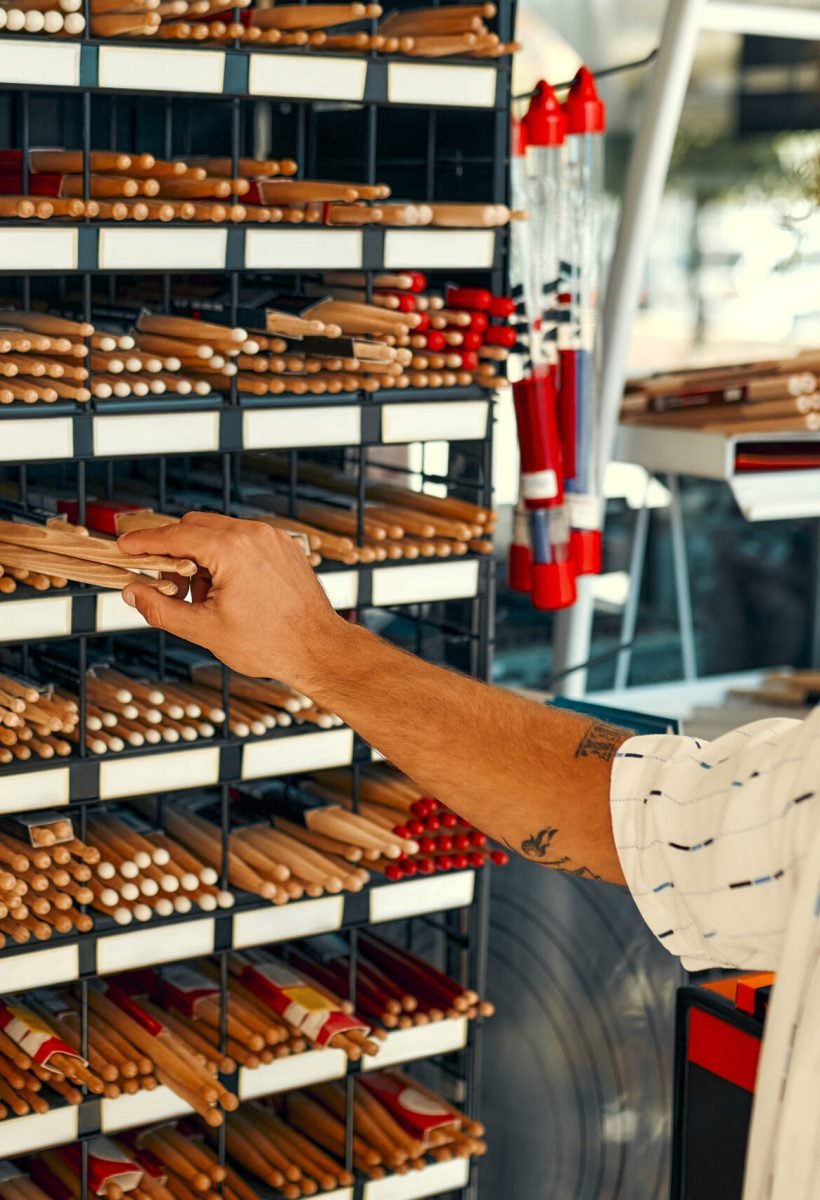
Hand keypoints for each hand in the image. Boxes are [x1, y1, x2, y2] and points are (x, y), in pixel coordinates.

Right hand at [118, 512, 341, 687]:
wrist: (319, 649)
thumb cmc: (269, 643)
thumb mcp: (204, 630)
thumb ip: (160, 608)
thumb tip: (131, 591)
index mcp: (231, 549)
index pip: (174, 535)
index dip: (144, 542)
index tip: (123, 547)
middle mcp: (253, 534)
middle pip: (195, 526)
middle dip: (173, 552)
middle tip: (164, 584)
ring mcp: (272, 538)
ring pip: (219, 533)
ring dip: (200, 558)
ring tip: (202, 599)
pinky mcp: (283, 547)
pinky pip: (243, 541)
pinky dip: (226, 559)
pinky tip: (226, 593)